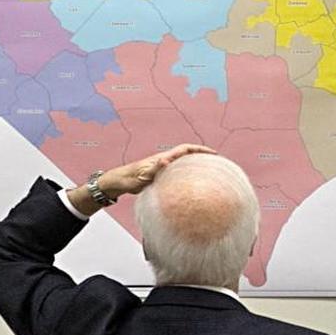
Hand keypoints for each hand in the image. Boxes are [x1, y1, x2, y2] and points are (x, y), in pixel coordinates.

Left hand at [98, 144, 216, 197]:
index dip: (200, 150)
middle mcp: (165, 161)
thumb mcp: (143, 174)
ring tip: (208, 173)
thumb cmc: (130, 178)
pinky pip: (178, 173)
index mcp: (163, 158)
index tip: (213, 153)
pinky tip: (191, 185)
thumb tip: (166, 160)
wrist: (119, 182)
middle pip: (187, 155)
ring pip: (183, 164)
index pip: (186, 149)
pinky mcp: (160, 176)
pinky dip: (186, 176)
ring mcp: (163, 168)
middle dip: (201, 156)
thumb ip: (155, 168)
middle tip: (216, 163)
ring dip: (195, 165)